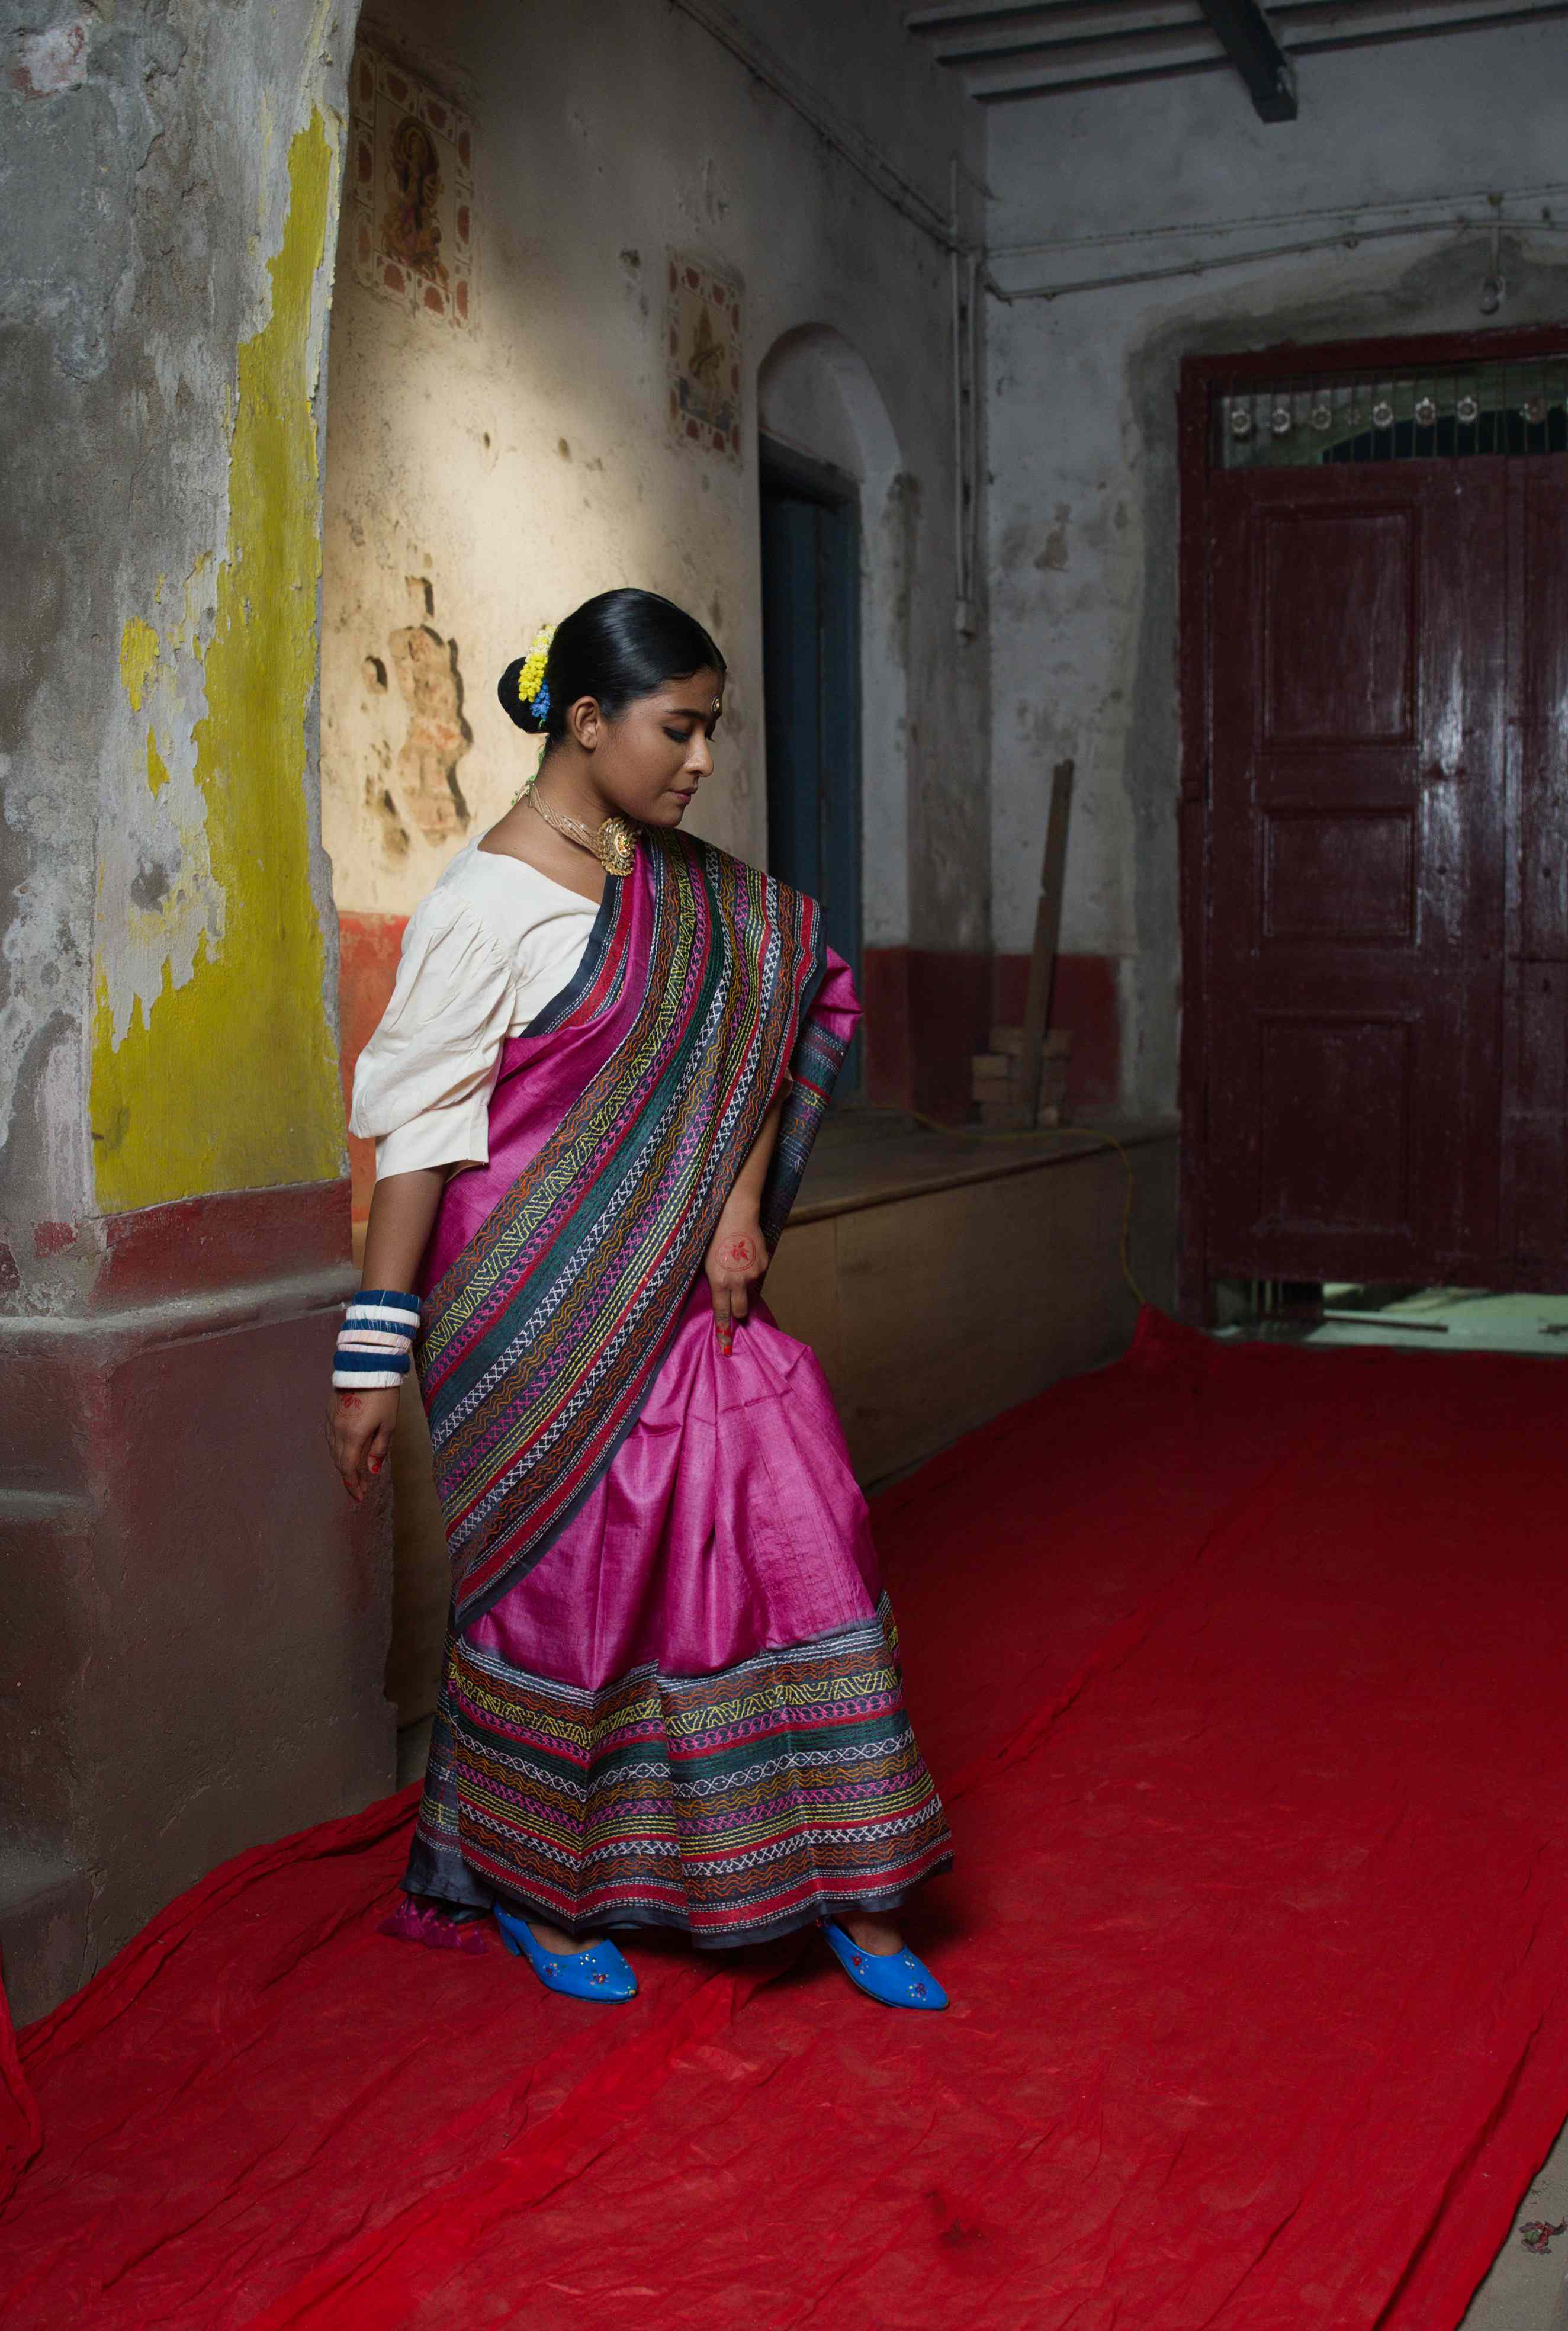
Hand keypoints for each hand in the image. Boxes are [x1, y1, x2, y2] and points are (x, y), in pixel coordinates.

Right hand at [325, 1385, 399, 1502]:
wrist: (367, 1367)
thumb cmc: (383, 1395)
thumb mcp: (388, 1424)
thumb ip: (379, 1449)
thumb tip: (372, 1470)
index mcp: (353, 1436)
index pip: (348, 1469)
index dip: (353, 1485)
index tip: (360, 1497)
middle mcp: (337, 1431)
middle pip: (339, 1462)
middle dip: (349, 1478)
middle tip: (360, 1488)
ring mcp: (331, 1421)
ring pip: (333, 1450)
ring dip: (343, 1464)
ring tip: (354, 1473)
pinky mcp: (329, 1412)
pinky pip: (330, 1437)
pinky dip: (337, 1449)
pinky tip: (346, 1451)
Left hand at [704, 1205, 765, 1356]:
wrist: (735, 1214)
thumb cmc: (714, 1235)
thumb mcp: (706, 1262)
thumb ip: (715, 1282)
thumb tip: (721, 1299)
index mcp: (720, 1281)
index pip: (722, 1313)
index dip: (724, 1331)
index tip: (726, 1346)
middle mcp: (738, 1280)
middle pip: (741, 1310)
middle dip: (739, 1313)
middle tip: (736, 1310)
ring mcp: (754, 1273)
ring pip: (750, 1290)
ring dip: (744, 1284)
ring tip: (736, 1263)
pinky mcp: (765, 1263)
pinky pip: (758, 1274)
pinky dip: (752, 1270)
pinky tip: (745, 1254)